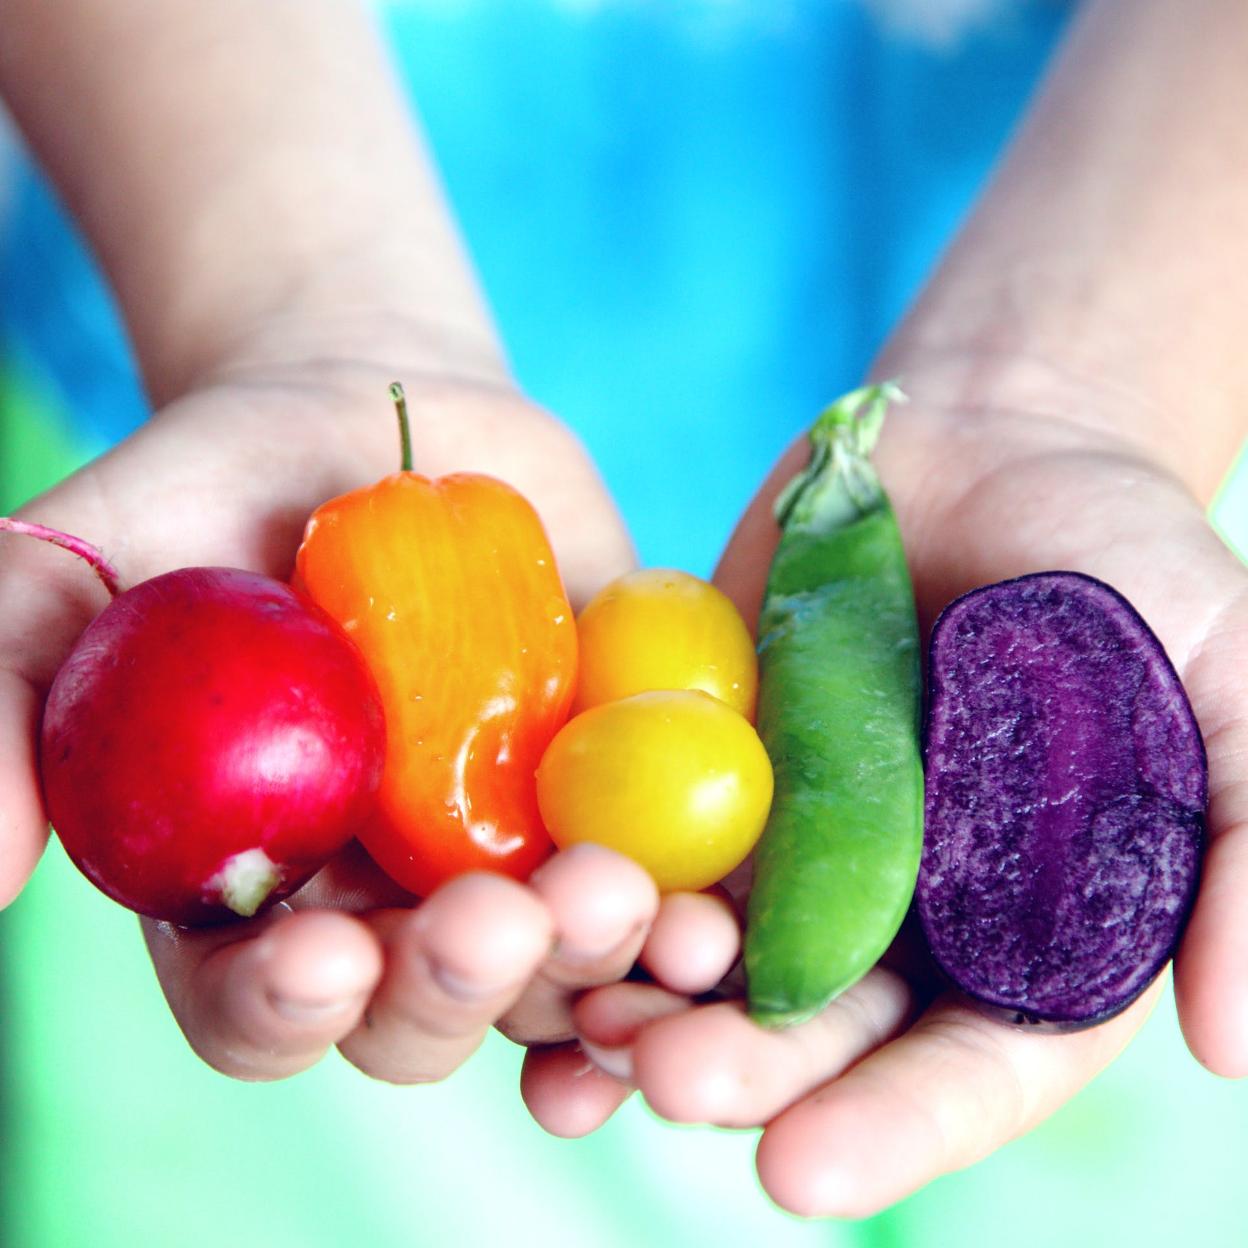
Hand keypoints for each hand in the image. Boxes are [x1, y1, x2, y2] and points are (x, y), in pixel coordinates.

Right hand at [0, 353, 663, 1082]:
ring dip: (597, 964)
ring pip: (557, 966)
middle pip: (423, 1008)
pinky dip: (686, 916)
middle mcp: (388, 896)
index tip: (325, 952)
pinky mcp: (613, 792)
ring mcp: (511, 851)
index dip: (284, 1006)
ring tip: (626, 903)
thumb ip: (3, 700)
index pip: (254, 1000)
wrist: (380, 417)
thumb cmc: (213, 488)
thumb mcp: (70, 566)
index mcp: (254, 883)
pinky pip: (661, 882)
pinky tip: (711, 921)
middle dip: (462, 985)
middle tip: (505, 918)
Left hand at [523, 376, 1247, 1214]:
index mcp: (1021, 926)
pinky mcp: (704, 757)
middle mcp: (896, 905)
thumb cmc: (1128, 564)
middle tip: (664, 1081)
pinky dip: (589, 885)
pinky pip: (640, 837)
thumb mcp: (1228, 690)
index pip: (965, 1066)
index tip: (798, 1175)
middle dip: (741, 1067)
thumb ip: (1244, 856)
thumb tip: (1229, 1048)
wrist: (990, 443)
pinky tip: (523, 919)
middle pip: (815, 1026)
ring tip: (576, 1028)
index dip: (892, 1129)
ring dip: (640, 1000)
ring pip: (710, 952)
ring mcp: (790, 832)